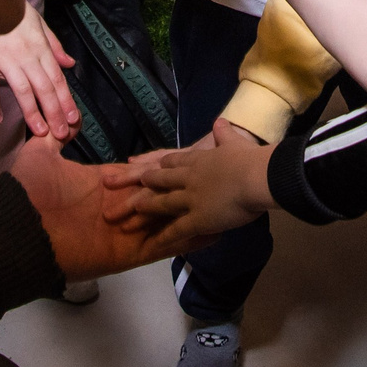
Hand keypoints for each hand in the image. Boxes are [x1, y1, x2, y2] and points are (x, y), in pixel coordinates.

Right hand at [0, 3, 78, 140]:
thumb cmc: (10, 10)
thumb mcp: (37, 22)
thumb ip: (53, 44)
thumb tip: (70, 63)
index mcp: (40, 46)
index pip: (57, 78)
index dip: (66, 99)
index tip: (74, 118)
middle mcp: (25, 55)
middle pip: (43, 87)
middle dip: (54, 112)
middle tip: (62, 133)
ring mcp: (4, 59)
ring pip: (22, 90)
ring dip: (32, 113)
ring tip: (41, 132)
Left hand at [13, 137, 219, 275]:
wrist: (14, 232)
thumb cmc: (27, 194)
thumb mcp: (39, 155)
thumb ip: (54, 138)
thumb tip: (65, 122)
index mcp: (102, 186)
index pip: (138, 176)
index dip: (159, 169)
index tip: (185, 160)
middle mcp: (118, 209)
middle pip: (157, 198)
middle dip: (183, 193)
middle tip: (215, 184)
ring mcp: (124, 233)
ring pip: (165, 222)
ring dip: (191, 218)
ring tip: (224, 212)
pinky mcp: (126, 254)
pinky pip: (161, 246)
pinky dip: (185, 241)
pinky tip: (209, 234)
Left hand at [105, 140, 276, 237]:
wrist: (257, 175)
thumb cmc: (250, 157)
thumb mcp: (235, 141)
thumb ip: (225, 134)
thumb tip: (221, 122)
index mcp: (198, 159)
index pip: (169, 161)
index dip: (152, 164)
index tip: (134, 165)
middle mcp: (188, 177)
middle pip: (155, 180)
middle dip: (132, 183)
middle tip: (109, 187)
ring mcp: (190, 197)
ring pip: (159, 203)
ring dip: (140, 209)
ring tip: (120, 216)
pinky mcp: (197, 217)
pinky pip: (176, 230)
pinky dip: (162, 238)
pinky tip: (150, 245)